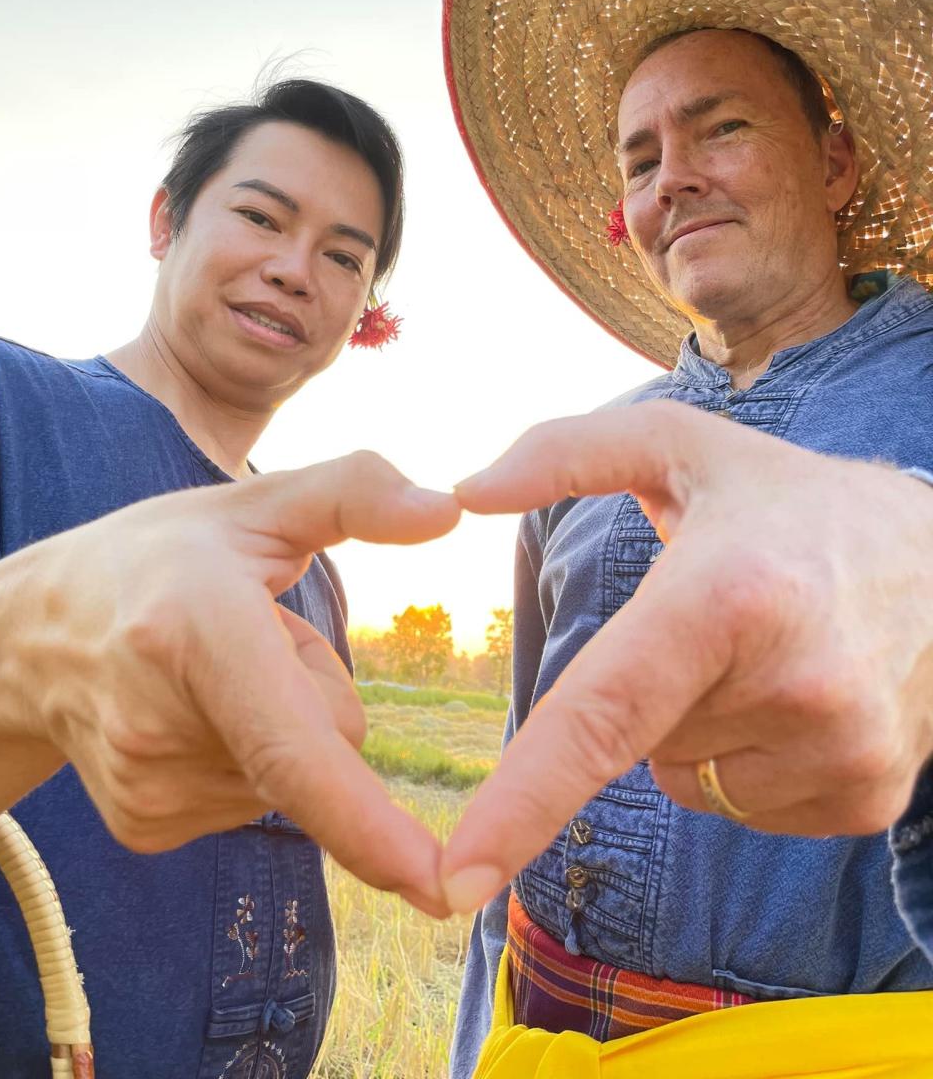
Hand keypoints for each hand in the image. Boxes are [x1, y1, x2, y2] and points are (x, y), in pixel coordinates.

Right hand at [0, 452, 458, 914]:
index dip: (364, 822)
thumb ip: (358, 492)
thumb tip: (448, 511)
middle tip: (242, 638)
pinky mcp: (146, 827)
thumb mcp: (257, 501)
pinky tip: (189, 715)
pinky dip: (245, 761)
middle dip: (315, 693)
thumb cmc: (163, 557)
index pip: (290, 747)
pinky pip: (257, 803)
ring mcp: (148, 788)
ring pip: (296, 781)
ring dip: (277, 729)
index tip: (436, 888)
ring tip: (205, 675)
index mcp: (195, 630)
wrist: (33, 632)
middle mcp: (160, 723)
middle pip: (328, 742)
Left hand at [441, 401, 932, 912]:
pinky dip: (748, 761)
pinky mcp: (868, 799)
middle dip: (655, 688)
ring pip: (686, 779)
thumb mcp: (681, 446)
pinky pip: (742, 808)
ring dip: (700, 728)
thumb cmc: (787, 501)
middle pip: (638, 740)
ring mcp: (842, 753)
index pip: (604, 713)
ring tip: (770, 653)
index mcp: (730, 594)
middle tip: (729, 617)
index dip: (522, 800)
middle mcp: (796, 684)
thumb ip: (563, 453)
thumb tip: (466, 491)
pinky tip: (800, 696)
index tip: (457, 879)